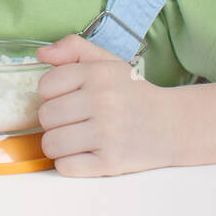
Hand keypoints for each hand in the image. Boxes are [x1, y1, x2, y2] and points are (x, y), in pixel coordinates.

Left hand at [34, 34, 181, 176]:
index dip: (52, 94)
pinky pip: (65, 167)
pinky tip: (84, 153)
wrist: (174, 126)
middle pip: (45, 116)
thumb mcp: (109, 63)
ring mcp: (107, 134)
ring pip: (51, 144)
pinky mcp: (110, 163)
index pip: (46, 86)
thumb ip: (74, 49)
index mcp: (99, 74)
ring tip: (75, 138)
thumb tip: (41, 54)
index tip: (68, 97)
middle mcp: (103, 101)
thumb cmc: (133, 94)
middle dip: (54, 120)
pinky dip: (69, 163)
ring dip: (58, 144)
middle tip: (73, 120)